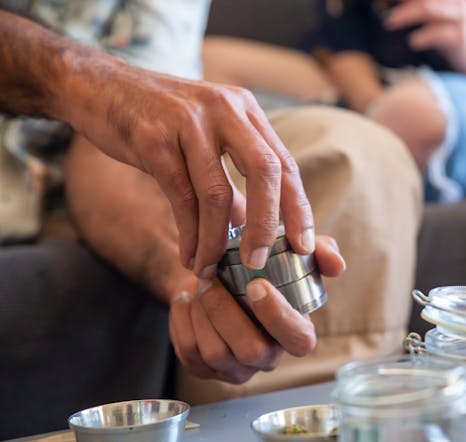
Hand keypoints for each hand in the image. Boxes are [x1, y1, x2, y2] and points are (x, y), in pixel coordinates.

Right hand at [64, 57, 314, 278]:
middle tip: (260, 263)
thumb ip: (234, 180)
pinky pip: (181, 197)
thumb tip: (255, 230)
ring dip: (217, 240)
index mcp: (245, 111)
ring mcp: (190, 121)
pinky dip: (188, 233)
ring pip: (218, 192)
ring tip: (212, 269)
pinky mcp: (154, 138)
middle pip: (265, 172)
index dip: (298, 208)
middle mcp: (225, 110)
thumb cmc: (160, 120)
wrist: (98, 87)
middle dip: (267, 225)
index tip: (305, 246)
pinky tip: (190, 255)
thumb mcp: (207, 139)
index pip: (285, 164)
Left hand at [168, 235, 345, 383]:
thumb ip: (320, 251)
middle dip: (227, 313)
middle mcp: (268, 359)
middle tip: (210, 280)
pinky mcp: (204, 370)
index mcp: (296, 334)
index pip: (298, 339)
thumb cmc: (262, 267)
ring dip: (202, 315)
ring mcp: (235, 369)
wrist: (220, 278)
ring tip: (197, 285)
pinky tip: (184, 298)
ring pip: (215, 353)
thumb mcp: (294, 252)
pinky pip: (189, 354)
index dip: (277, 316)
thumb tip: (337, 264)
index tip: (256, 284)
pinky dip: (182, 321)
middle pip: (250, 351)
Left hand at [384, 0, 465, 75]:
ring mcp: (461, 17)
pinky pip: (437, 33)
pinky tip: (412, 43)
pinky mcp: (462, 36)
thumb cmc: (456, 37)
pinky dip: (421, 37)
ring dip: (405, 15)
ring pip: (428, 9)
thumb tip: (395, 4)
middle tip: (381, 9)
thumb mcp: (438, 18)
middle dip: (402, 2)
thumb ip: (420, 8)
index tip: (383, 0)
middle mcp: (457, 1)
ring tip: (388, 23)